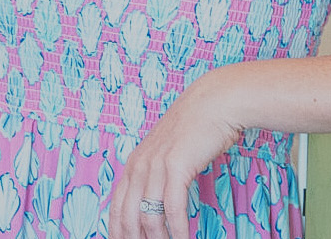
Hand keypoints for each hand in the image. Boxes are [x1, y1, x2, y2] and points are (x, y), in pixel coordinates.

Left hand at [107, 77, 241, 237]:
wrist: (213, 104)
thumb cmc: (195, 132)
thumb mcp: (168, 155)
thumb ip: (158, 178)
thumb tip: (156, 205)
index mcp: (132, 165)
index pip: (116, 208)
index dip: (117, 231)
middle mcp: (138, 166)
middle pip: (127, 216)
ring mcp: (155, 166)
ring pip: (149, 215)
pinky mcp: (176, 166)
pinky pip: (173, 207)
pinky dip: (178, 229)